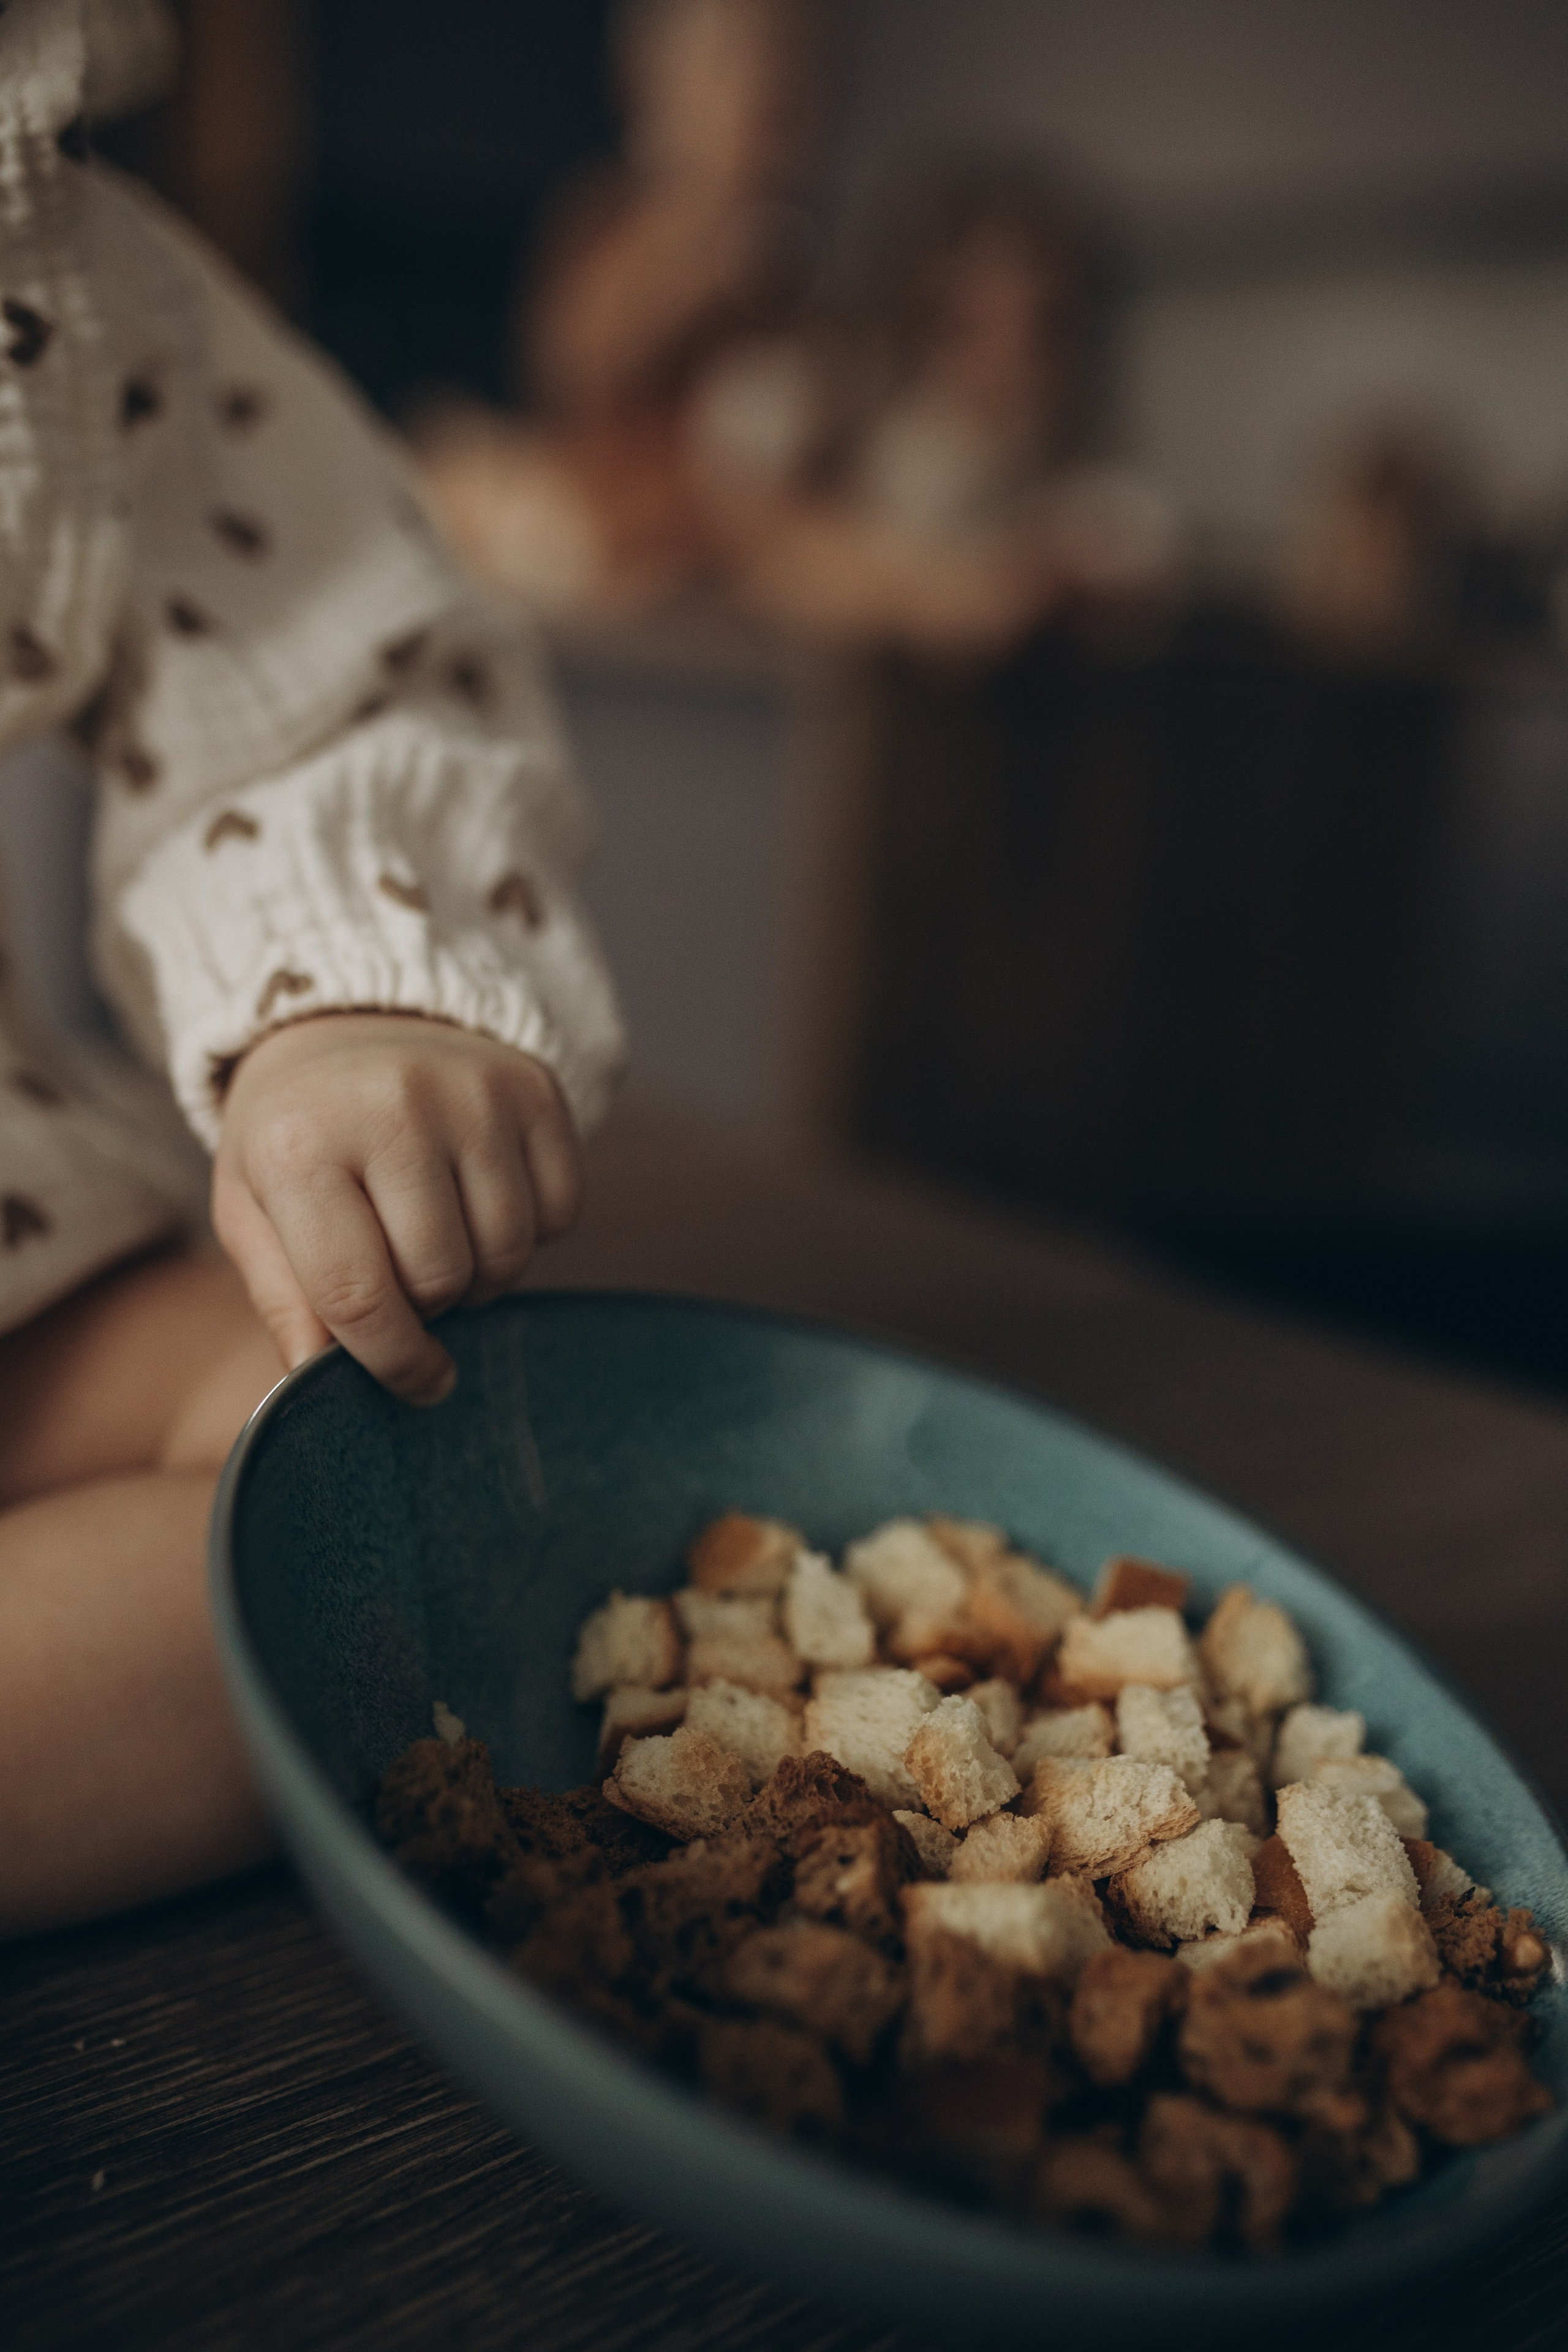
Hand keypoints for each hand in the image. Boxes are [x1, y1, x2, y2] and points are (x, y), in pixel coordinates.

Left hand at [212, 1014, 581, 1404]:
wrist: (352, 1019)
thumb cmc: (297, 1133)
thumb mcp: (254, 1208)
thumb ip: (284, 1298)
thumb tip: (316, 1380)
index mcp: (298, 1145)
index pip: (357, 1293)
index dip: (391, 1360)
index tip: (416, 1382)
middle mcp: (391, 1107)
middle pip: (441, 1276)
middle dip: (430, 1304)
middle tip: (408, 1278)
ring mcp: (472, 1093)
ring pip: (508, 1251)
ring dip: (481, 1274)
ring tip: (443, 1241)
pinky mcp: (533, 1089)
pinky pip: (562, 1212)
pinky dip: (531, 1231)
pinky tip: (483, 1201)